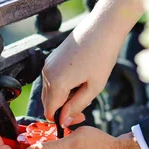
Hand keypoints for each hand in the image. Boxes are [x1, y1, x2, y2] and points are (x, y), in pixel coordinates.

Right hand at [41, 0, 148, 125]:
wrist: (101, 28)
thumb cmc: (101, 57)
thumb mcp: (93, 87)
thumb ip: (77, 106)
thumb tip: (64, 120)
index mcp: (57, 84)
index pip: (51, 112)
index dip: (63, 120)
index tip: (79, 118)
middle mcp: (46, 75)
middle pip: (48, 103)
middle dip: (62, 110)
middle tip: (83, 109)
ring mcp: (47, 65)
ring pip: (50, 92)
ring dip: (63, 97)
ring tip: (84, 91)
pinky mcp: (51, 59)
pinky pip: (52, 80)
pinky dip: (62, 86)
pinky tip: (79, 80)